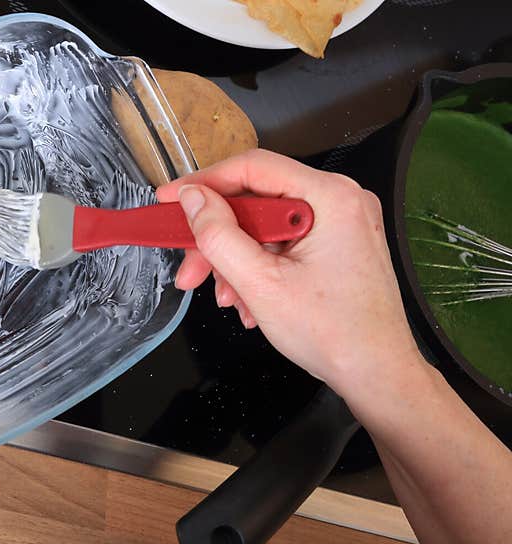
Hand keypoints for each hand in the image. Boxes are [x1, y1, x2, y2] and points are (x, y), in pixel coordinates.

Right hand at [157, 149, 425, 394]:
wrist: (377, 374)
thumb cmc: (334, 334)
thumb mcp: (260, 283)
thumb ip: (218, 235)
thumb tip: (192, 199)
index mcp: (330, 196)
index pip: (252, 168)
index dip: (203, 183)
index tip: (169, 200)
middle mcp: (340, 200)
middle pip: (256, 202)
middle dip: (218, 239)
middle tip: (190, 271)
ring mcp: (342, 223)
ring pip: (265, 228)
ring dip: (236, 262)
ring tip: (227, 299)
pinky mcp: (338, 245)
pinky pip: (284, 244)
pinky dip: (259, 269)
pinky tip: (250, 302)